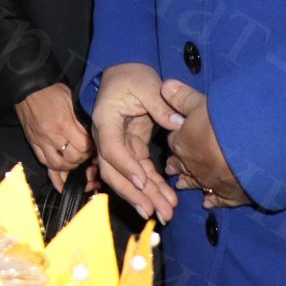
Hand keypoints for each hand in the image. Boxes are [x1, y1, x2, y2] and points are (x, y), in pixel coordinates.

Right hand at [14, 83, 92, 191]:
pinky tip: (60, 166)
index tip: (93, 145)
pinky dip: (53, 167)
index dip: (91, 149)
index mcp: (64, 124)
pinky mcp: (32, 141)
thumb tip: (91, 134)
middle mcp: (51, 135)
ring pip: (57, 165)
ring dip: (68, 166)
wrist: (27, 86)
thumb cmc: (51, 90)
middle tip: (86, 153)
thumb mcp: (71, 100)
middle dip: (82, 158)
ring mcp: (40, 140)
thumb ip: (80, 119)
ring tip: (74, 160)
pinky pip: (43, 161)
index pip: (83, 147)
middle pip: (72, 159)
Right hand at [90, 63, 182, 222]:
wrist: (124, 73)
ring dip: (145, 196)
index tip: (142, 182)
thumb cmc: (131, 76)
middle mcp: (107, 136)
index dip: (125, 166)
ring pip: (126, 177)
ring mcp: (119, 145)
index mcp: (106, 119)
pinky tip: (166, 200)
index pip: (111, 147)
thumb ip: (160, 104)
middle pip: (113, 171)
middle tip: (154, 211)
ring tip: (166, 213)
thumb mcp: (146, 85)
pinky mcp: (132, 149)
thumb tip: (178, 124)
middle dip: (134, 194)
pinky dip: (152, 187)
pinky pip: (140, 172)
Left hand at [162, 79, 249, 208]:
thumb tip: (165, 85)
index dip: (176, 138)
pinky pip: (220, 200)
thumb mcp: (202, 102)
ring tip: (182, 184)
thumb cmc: (227, 121)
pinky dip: (213, 201)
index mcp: (183, 144)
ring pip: (197, 183)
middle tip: (171, 168)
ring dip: (189, 182)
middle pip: (182, 164)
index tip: (176, 139)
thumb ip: (182, 97)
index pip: (175, 141)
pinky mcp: (233, 194)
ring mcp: (213, 182)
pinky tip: (209, 203)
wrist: (259, 148)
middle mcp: (194, 166)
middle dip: (178, 164)